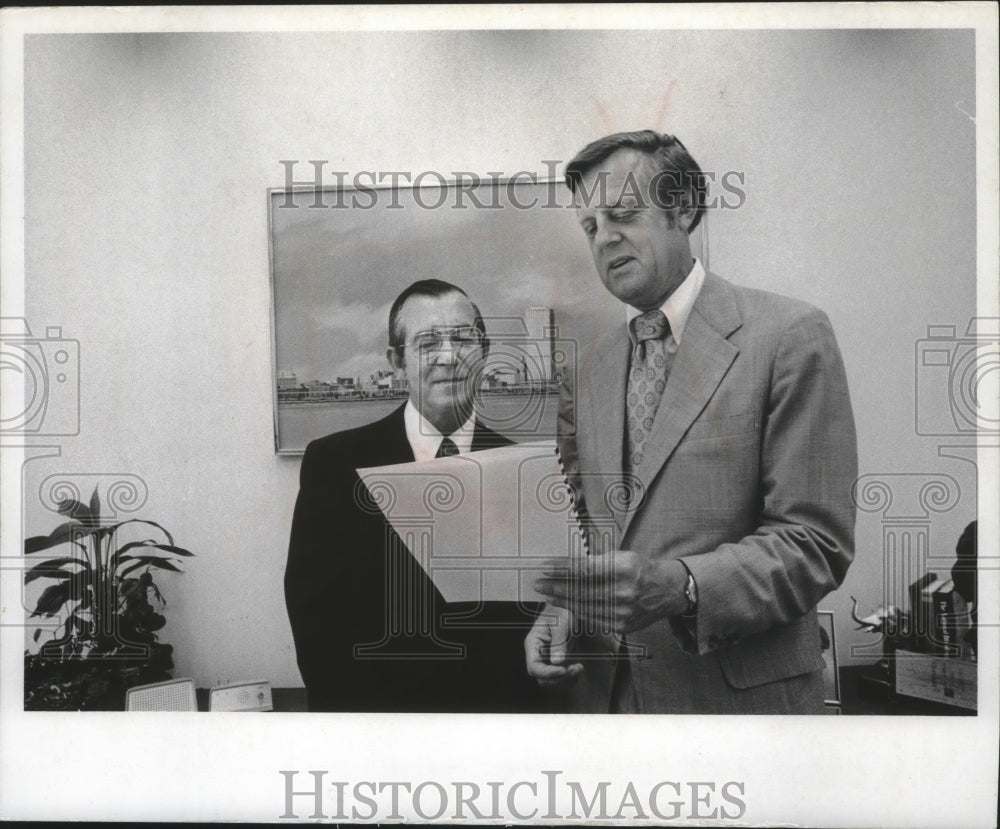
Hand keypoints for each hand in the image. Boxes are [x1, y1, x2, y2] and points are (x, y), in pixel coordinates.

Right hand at [524, 605, 582, 686]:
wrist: (567, 608)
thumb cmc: (560, 611)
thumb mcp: (561, 623)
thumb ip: (559, 642)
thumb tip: (557, 662)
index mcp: (533, 644)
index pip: (534, 668)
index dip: (547, 673)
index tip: (563, 670)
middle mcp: (538, 655)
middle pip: (542, 678)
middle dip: (559, 678)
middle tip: (575, 669)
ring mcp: (547, 660)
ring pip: (552, 681)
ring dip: (566, 680)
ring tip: (578, 668)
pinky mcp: (558, 662)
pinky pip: (561, 677)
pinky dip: (570, 677)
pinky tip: (577, 668)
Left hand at [534, 551, 687, 633]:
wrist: (667, 591)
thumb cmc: (640, 569)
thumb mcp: (621, 556)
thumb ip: (595, 561)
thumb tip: (564, 564)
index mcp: (625, 568)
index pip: (585, 569)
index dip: (562, 569)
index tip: (545, 567)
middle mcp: (625, 592)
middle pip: (581, 590)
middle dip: (556, 586)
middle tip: (538, 583)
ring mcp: (624, 612)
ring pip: (584, 606)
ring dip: (562, 600)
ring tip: (547, 593)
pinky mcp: (623, 626)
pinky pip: (593, 618)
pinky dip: (577, 610)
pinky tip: (565, 604)